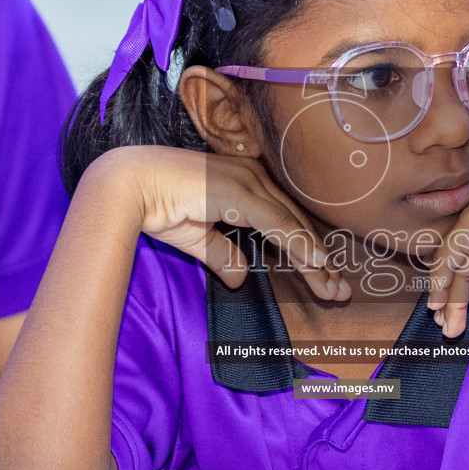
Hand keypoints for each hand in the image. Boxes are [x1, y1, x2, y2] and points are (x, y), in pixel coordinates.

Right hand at [89, 145, 348, 300]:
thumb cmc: (157, 206)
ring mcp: (248, 181)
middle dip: (321, 262)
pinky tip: (316, 264)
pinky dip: (298, 245)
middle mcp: (254, 177)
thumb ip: (223, 255)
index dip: (308, 252)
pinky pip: (276, 223)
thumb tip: (241, 279)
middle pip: (298, 224)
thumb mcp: (198, 240)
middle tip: (342, 292)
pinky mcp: (238, 191)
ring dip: (316, 260)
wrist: (126, 186)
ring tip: (335, 290)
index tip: (328, 280)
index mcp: (247, 183)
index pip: (287, 222)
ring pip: (293, 226)